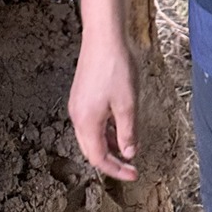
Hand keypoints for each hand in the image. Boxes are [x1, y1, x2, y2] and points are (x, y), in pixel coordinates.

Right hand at [69, 32, 140, 179]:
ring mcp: (78, 105)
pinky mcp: (81, 94)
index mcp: (87, 122)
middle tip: (131, 166)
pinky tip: (120, 126)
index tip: (134, 174)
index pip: (99, 158)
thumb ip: (128, 132)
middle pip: (92, 150)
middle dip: (111, 160)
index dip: (116, 169)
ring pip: (91, 136)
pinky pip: (92, 122)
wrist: (103, 37)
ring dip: (109, 144)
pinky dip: (105, 130)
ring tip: (129, 147)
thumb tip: (128, 153)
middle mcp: (77, 116)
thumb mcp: (127, 104)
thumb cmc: (116, 67)